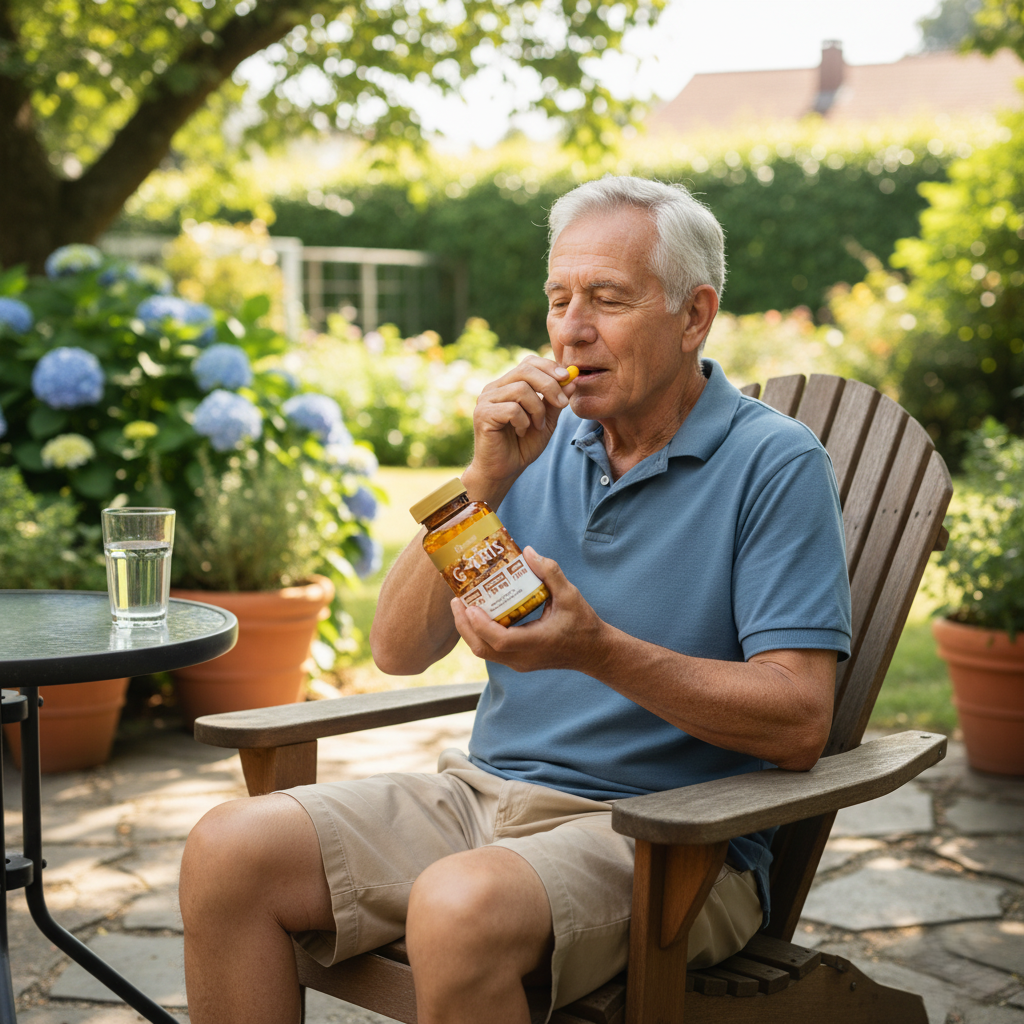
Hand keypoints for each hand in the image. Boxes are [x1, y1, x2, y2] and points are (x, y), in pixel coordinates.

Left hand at [450, 547, 603, 673]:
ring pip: (484, 652)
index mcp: (536, 642)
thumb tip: (528, 552)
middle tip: (457, 601)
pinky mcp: (518, 661)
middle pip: (483, 649)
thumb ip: (550, 572)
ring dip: (469, 630)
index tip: (470, 606)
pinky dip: (480, 634)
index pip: (500, 641)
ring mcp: (520, 663)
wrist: (594, 652)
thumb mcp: (570, 595)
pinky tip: (479, 615)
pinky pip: (492, 651)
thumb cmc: (583, 624)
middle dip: (464, 626)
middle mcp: (524, 657)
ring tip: (463, 606)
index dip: (481, 625)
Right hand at [466, 356, 576, 498]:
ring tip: (537, 426)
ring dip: (537, 409)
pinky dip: (523, 421)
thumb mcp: (546, 421)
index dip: (549, 367)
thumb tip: (572, 380)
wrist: (504, 471)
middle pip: (525, 370)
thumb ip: (556, 401)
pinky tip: (521, 432)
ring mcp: (486, 400)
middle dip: (550, 385)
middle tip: (562, 404)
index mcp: (508, 385)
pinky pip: (512, 409)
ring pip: (521, 389)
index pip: (528, 362)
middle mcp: (494, 388)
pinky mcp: (482, 414)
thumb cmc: (523, 445)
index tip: (568, 378)